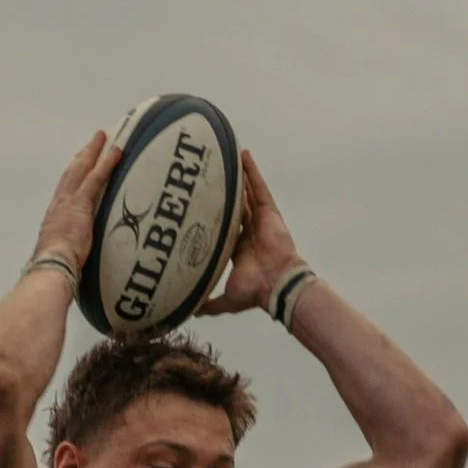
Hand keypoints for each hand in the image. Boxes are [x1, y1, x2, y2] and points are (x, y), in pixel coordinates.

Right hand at [31, 131, 121, 272]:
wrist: (52, 264)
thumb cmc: (55, 265)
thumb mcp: (59, 252)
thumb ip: (67, 246)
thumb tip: (73, 255)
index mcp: (55, 215)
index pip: (66, 187)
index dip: (73, 172)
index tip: (80, 162)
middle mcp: (60, 203)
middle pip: (72, 172)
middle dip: (83, 155)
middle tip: (93, 140)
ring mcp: (70, 201)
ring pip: (82, 169)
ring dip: (93, 151)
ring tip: (103, 138)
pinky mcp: (81, 203)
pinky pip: (96, 178)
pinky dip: (106, 163)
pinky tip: (116, 152)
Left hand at [195, 150, 305, 316]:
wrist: (275, 284)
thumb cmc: (255, 291)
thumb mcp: (225, 300)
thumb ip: (209, 304)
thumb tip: (192, 312)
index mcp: (240, 248)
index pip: (223, 227)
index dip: (212, 216)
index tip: (198, 206)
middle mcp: (250, 231)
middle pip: (234, 206)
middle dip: (223, 191)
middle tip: (208, 174)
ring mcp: (260, 220)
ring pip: (246, 192)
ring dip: (237, 176)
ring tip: (224, 157)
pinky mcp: (269, 212)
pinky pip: (259, 186)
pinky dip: (252, 171)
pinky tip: (244, 155)